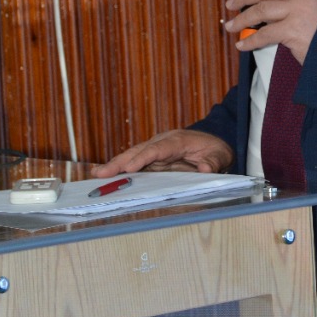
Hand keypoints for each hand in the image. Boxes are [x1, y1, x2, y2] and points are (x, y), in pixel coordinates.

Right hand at [91, 129, 233, 176]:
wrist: (213, 143)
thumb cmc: (215, 150)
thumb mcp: (221, 156)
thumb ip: (214, 162)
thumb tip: (207, 169)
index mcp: (177, 141)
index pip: (157, 149)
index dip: (143, 158)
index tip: (129, 168)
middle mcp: (161, 143)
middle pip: (138, 152)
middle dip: (119, 162)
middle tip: (101, 173)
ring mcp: (155, 150)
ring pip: (132, 157)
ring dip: (114, 166)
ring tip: (96, 175)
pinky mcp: (152, 159)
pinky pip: (134, 163)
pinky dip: (120, 169)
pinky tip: (105, 175)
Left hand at [224, 0, 316, 62]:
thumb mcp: (313, 6)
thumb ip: (292, 0)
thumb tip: (260, 4)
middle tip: (230, 5)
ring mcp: (298, 10)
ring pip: (260, 10)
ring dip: (241, 19)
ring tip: (231, 27)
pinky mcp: (293, 29)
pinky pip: (264, 34)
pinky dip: (250, 40)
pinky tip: (242, 45)